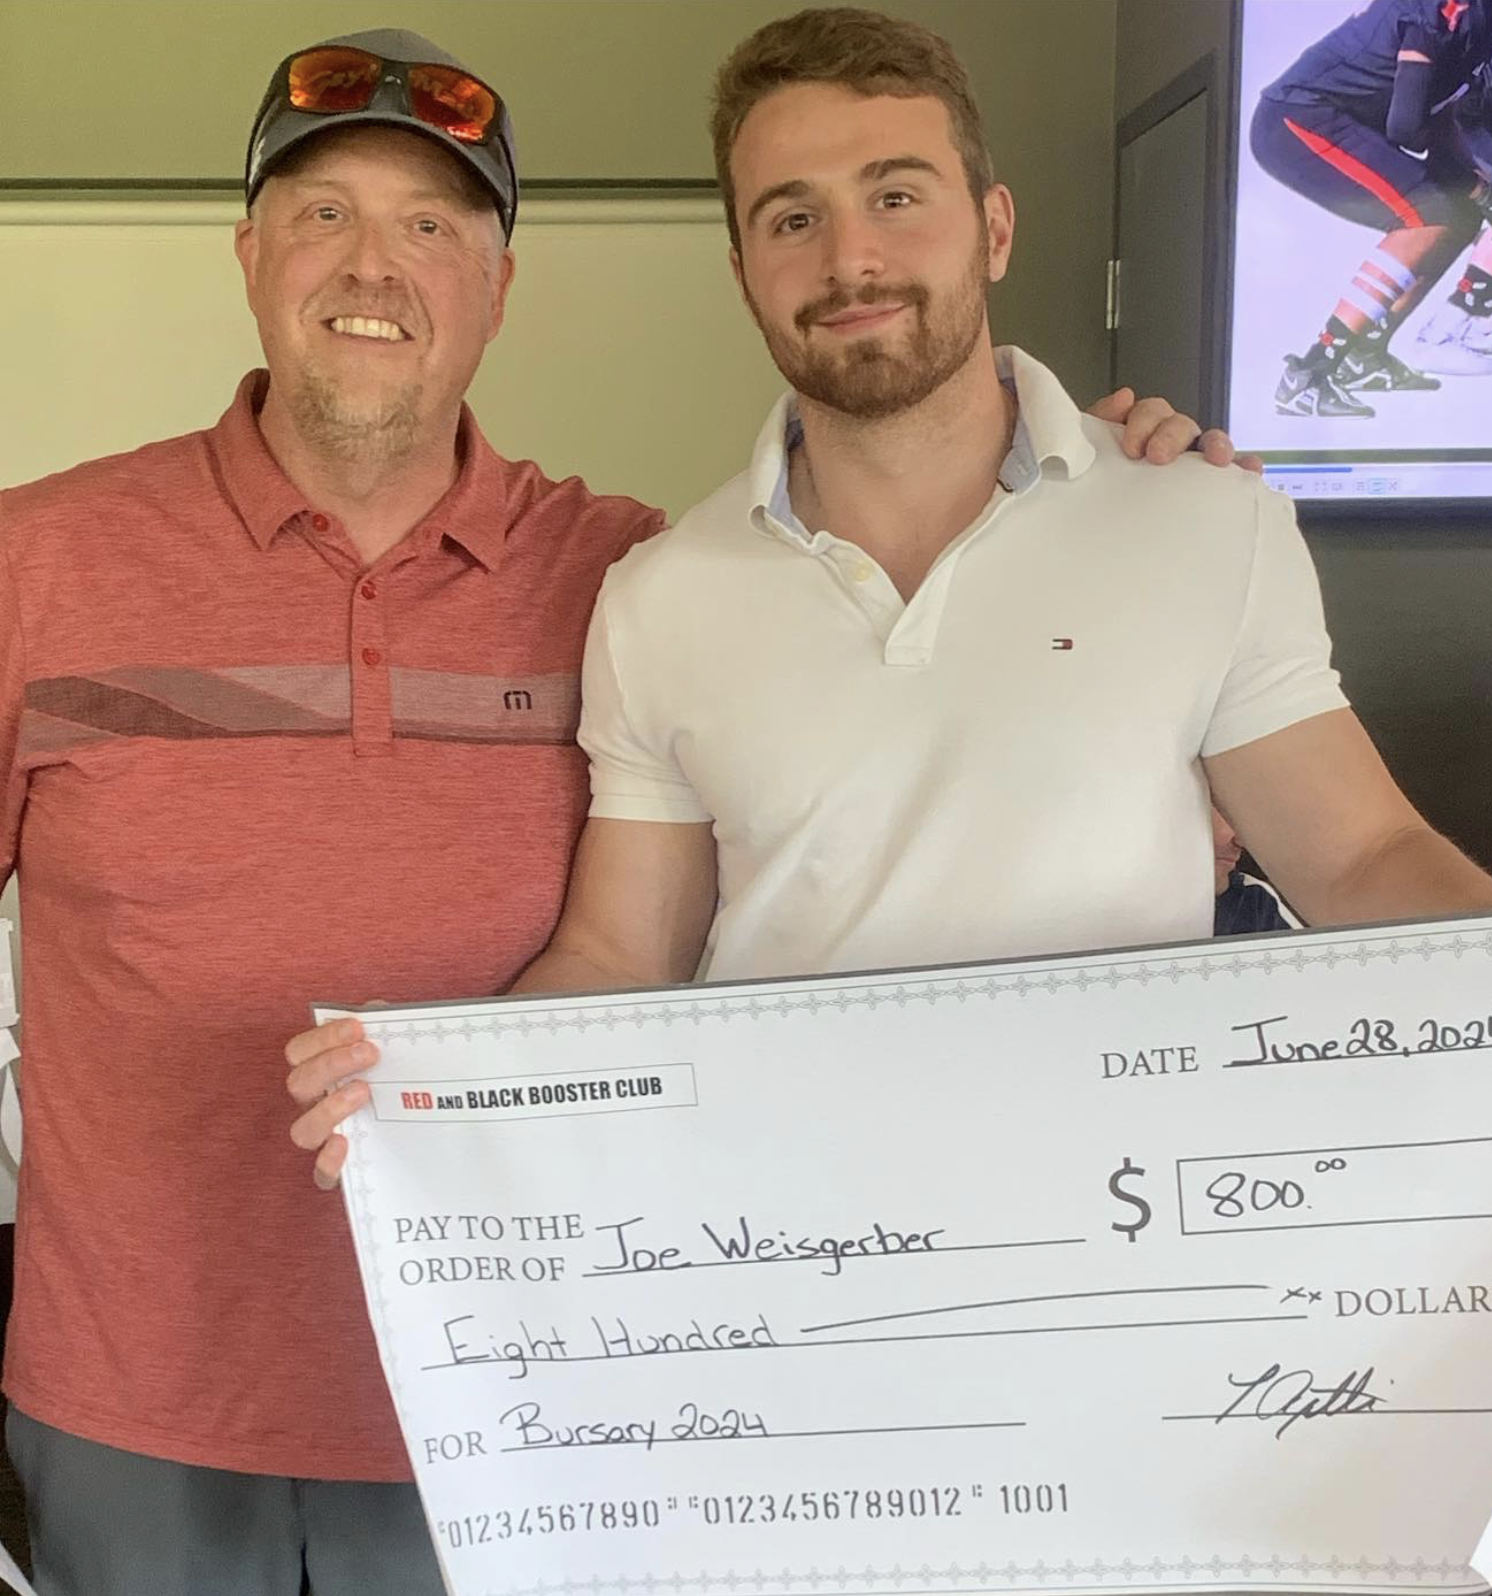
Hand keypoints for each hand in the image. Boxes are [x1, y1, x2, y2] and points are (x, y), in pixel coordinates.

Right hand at [286, 1016, 380, 1189]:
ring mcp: (323, 1137)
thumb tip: (381, 1010)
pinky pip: (321, 1173)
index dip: (322, 1037)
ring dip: (329, 1108)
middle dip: (331, 1064)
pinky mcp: (339, 1169)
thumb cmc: (396, 1079)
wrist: (426, 1128)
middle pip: (298, 1084)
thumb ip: (384, 1028)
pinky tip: (345, 1144)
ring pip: (302, 1130)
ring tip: (363, 1092)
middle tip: (369, 1053)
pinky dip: (328, 1162)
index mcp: (320, 1072)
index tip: (357, 1027)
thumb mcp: (393, 1050)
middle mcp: (314, 1104)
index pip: (299, 1051)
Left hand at [1088, 387, 1264, 474]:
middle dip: (1172, 435)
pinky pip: (1232, 471)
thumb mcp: (1090, 449)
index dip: (1144, 422)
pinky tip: (1250, 471)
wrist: (1093, 525)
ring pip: (1209, 442)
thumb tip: (1124, 397)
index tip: (1131, 447)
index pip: (1151, 411)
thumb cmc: (1095, 482)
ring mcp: (1190, 461)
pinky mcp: (1208, 484)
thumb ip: (1100, 418)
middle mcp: (1169, 441)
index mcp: (1141, 430)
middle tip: (1157, 457)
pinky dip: (1244, 467)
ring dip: (1216, 445)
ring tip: (1217, 459)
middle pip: (1180, 424)